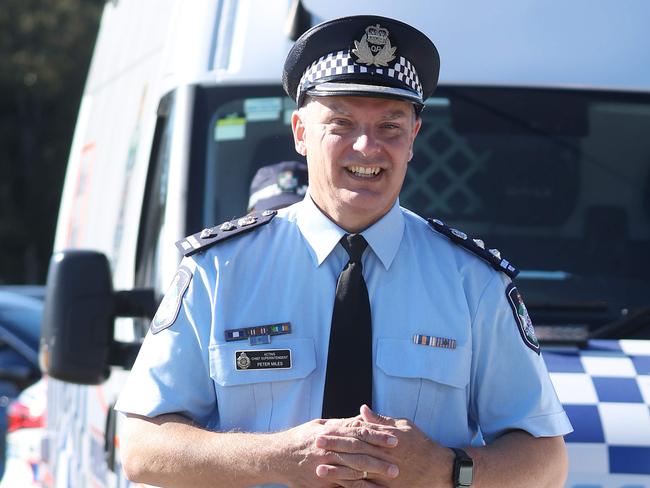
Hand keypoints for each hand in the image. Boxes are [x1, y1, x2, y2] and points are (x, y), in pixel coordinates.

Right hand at [274, 416, 400, 487]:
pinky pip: (344, 483)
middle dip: (380, 457)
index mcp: (330, 432)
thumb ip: (341, 424)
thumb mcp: (320, 425)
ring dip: (374, 473)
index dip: (377, 435)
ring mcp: (325, 465)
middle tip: (398, 462)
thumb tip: (361, 418)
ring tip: (391, 475)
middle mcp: (328, 448)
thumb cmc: (300, 438)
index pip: (359, 432)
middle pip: (359, 452)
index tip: (394, 438)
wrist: (277, 456)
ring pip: (354, 469)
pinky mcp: (322, 480)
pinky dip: (359, 486)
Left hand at [315, 406, 453, 487]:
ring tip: (319, 469)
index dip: (340, 433)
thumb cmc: (421, 444)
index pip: (358, 435)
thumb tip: (362, 410)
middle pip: (354, 452)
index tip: (324, 431)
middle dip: (334, 448)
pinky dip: (351, 487)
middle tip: (316, 445)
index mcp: (386, 440)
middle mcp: (384, 457)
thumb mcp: (403, 426)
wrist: (439, 469)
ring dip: (337, 471)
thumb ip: (381, 421)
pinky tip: (338, 485)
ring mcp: (385, 475)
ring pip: (357, 473)